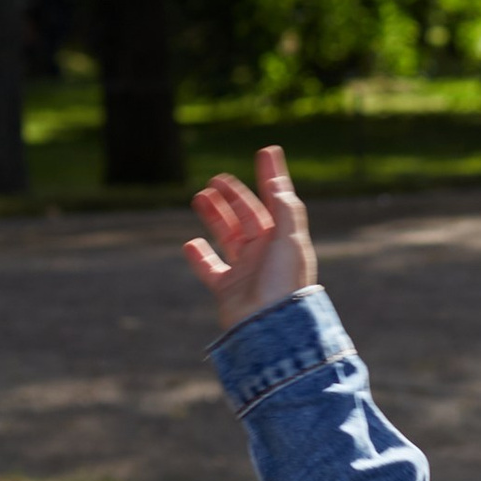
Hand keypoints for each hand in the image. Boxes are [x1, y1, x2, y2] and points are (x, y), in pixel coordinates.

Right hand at [183, 143, 317, 332]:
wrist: (269, 328)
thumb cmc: (284, 283)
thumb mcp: (289, 242)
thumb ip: (285, 211)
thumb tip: (279, 184)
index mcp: (283, 239)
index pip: (276, 200)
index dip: (272, 175)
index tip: (267, 151)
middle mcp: (266, 253)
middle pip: (248, 216)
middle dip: (233, 196)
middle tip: (216, 179)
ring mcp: (246, 270)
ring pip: (227, 236)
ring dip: (215, 216)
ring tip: (199, 198)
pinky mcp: (227, 289)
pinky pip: (210, 268)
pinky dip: (199, 255)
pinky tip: (191, 243)